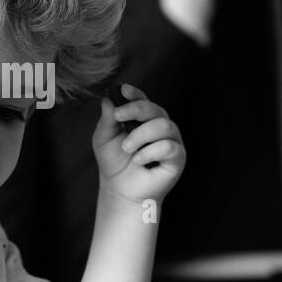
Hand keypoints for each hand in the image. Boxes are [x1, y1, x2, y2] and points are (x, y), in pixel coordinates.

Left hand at [93, 84, 185, 205]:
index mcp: (143, 118)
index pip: (143, 100)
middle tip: (117, 118)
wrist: (120, 190)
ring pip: (164, 125)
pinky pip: (168, 147)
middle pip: (155, 108)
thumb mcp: (104, 138)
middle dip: (135, 110)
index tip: (122, 91)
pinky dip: (149, 152)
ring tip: (127, 148)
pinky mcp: (178, 157)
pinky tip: (138, 161)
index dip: (135, 93)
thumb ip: (107, 119)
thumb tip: (108, 99)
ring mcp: (171, 140)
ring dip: (141, 135)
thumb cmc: (114, 162)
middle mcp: (160, 126)